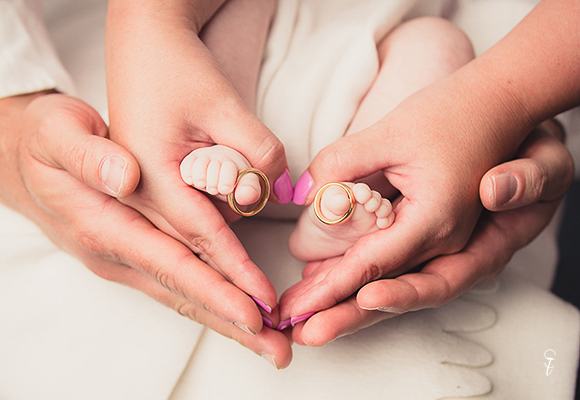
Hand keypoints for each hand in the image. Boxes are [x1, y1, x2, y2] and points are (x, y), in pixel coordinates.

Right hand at [0, 92, 291, 367]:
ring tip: (268, 341)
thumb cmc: (42, 141)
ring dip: (226, 320)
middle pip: (182, 291)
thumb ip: (87, 155)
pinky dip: (208, 300)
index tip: (254, 308)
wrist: (20, 159)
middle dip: (232, 322)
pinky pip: (175, 283)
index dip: (214, 286)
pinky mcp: (131, 255)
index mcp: (102, 223)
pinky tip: (234, 313)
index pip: (169, 261)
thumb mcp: (56, 133)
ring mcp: (123, 258)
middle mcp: (115, 251)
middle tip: (277, 348)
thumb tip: (124, 176)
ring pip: (181, 294)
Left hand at [281, 119, 572, 345]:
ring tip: (310, 322)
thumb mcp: (393, 131)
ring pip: (395, 286)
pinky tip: (331, 283)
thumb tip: (306, 192)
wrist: (499, 107)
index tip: (303, 308)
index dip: (336, 288)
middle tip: (303, 332)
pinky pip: (400, 268)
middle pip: (388, 290)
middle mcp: (445, 241)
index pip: (376, 265)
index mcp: (435, 219)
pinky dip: (367, 281)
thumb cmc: (453, 113)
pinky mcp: (434, 235)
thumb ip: (346, 161)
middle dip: (343, 314)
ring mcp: (445, 243)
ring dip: (353, 306)